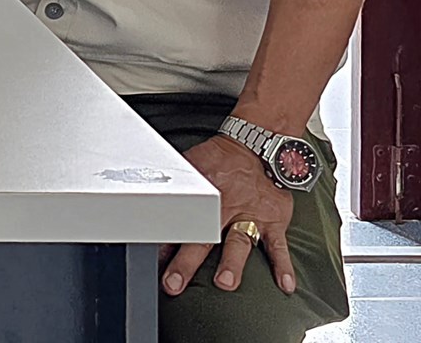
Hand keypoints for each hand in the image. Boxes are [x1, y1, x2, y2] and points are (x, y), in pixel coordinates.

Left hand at [163, 134, 297, 298]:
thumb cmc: (222, 158)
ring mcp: (250, 216)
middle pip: (202, 239)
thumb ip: (176, 182)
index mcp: (202, 195)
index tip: (151, 260)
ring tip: (225, 283)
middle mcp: (224, 209)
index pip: (178, 220)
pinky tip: (285, 285)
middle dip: (186, 262)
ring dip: (231, 263)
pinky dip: (283, 265)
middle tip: (174, 283)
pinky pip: (278, 245)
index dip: (163, 240)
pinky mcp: (272, 220)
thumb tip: (146, 188)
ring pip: (239, 242)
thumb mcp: (192, 163)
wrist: (258, 147)